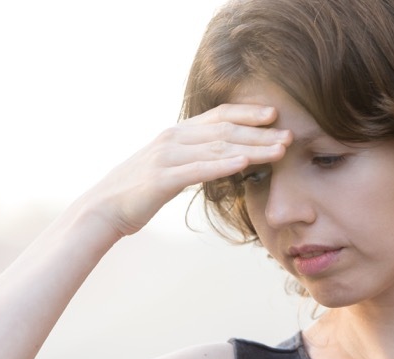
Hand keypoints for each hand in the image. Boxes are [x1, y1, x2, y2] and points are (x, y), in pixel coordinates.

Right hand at [86, 104, 291, 236]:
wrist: (102, 208)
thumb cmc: (137, 192)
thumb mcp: (168, 167)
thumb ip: (191, 158)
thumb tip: (219, 157)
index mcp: (177, 134)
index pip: (219, 116)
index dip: (248, 114)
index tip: (275, 115)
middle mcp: (173, 138)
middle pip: (225, 130)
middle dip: (260, 132)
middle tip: (290, 134)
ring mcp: (167, 157)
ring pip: (218, 148)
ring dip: (253, 148)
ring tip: (280, 150)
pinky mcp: (162, 179)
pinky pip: (199, 170)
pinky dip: (224, 165)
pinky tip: (245, 163)